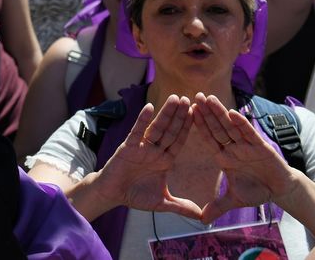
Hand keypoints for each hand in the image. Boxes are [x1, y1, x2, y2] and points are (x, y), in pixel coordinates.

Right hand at [93, 94, 203, 219]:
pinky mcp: (128, 146)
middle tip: (190, 98)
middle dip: (180, 115)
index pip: (179, 140)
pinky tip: (150, 108)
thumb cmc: (135, 195)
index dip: (189, 128)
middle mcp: (155, 150)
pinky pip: (137, 131)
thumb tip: (201, 216)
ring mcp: (142, 147)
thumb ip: (182, 207)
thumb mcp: (162, 202)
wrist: (113, 195)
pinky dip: (143, 120)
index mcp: (165, 160)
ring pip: (157, 127)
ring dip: (166, 113)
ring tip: (176, 98)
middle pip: (171, 130)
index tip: (200, 113)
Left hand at [191, 93, 297, 222]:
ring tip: (208, 98)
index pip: (208, 138)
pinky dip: (241, 124)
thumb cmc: (257, 190)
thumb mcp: (234, 200)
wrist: (280, 190)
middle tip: (194, 96)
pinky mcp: (261, 147)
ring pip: (230, 127)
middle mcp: (233, 148)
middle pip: (216, 127)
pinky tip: (232, 113)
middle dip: (206, 112)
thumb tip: (202, 219)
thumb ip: (218, 206)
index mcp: (224, 156)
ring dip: (220, 112)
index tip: (185, 112)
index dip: (198, 125)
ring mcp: (246, 146)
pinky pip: (249, 134)